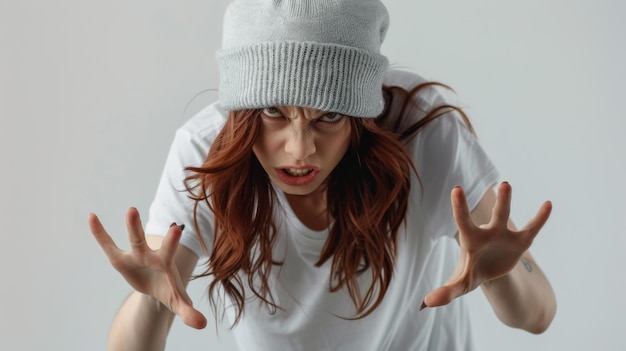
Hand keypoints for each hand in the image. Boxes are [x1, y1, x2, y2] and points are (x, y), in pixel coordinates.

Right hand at [88, 207, 206, 328]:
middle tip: (132, 209)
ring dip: (127, 226)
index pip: (168, 250)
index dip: (171, 240)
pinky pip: (108, 245)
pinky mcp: (121, 259)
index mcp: (164, 262)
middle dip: (136, 227)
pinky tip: (92, 216)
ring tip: (123, 208)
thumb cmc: (170, 290)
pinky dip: (100, 233)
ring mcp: (135, 255)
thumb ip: (189, 312)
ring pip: (130, 240)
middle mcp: (149, 255)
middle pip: (142, 240)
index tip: (176, 228)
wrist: (158, 287)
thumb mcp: (178, 302)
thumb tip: (202, 325)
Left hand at [422, 182, 551, 308]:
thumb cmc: (470, 272)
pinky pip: (532, 228)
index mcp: (471, 239)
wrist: (488, 273)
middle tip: (504, 184)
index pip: (464, 221)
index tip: (457, 189)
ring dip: (508, 202)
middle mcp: (488, 232)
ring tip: (509, 185)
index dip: (460, 206)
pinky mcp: (520, 242)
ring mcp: (504, 235)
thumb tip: (426, 302)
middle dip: (501, 201)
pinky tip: (548, 204)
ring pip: (508, 217)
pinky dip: (540, 218)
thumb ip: (445, 291)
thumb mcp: (460, 284)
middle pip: (495, 215)